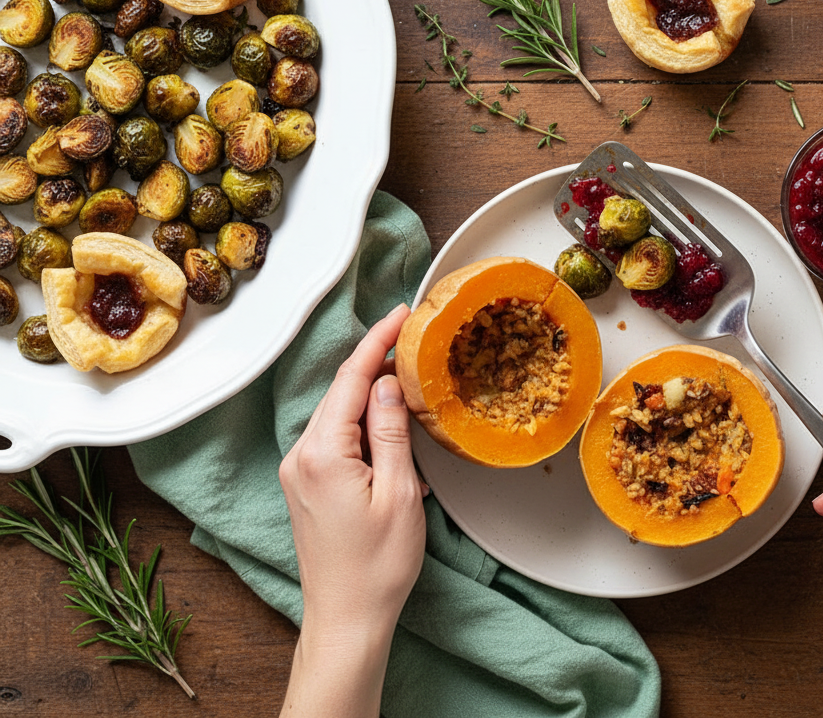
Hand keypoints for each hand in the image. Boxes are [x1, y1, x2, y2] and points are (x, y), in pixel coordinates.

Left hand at [279, 303, 425, 717]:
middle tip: (414, 338)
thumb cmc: (377, 566)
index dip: (378, 341)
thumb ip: (391, 432)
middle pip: (341, 392)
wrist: (346, 618)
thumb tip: (387, 384)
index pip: (351, 380)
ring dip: (370, 392)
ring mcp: (299, 471)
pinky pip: (335, 437)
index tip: (403, 314)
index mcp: (322, 453)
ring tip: (408, 375)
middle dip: (375, 361)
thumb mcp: (400, 493)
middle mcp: (300, 456)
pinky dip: (362, 421)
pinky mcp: (306, 485)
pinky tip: (389, 421)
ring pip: (338, 413)